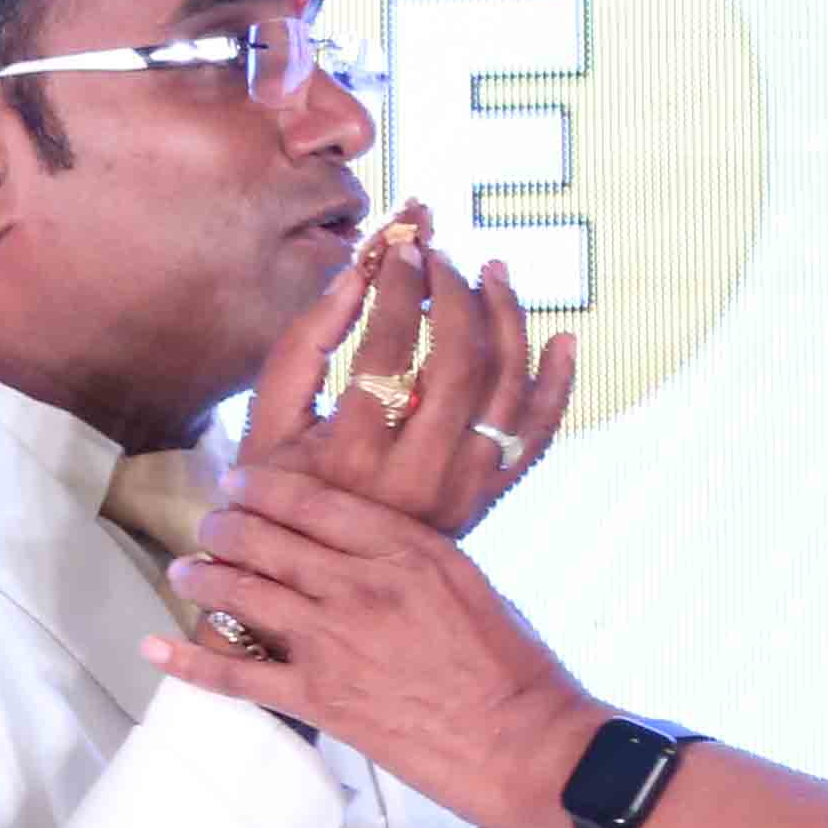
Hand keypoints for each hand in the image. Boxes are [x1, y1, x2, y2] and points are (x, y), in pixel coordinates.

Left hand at [145, 461, 596, 827]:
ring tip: (183, 571)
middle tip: (208, 525)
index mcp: (407, 548)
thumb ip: (412, 559)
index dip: (263, 488)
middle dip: (224, 526)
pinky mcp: (320, 698)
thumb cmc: (516, 667)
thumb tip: (366, 550)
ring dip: (202, 577)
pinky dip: (187, 661)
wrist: (529, 743)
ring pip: (241, 593)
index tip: (238, 483)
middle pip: (266, 538)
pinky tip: (153, 648)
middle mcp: (361, 584)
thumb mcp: (471, 583)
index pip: (313, 501)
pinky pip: (236, 674)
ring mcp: (334, 640)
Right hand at [240, 212, 579, 537]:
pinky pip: (538, 435)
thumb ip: (304, 348)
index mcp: (349, 455)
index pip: (388, 347)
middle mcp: (415, 475)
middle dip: (456, 293)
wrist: (317, 581)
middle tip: (443, 256)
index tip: (401, 246)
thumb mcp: (265, 426)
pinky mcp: (487, 499)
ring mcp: (461, 490)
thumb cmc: (276, 497)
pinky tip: (562, 337)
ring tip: (493, 273)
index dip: (399, 286)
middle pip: (460, 361)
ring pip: (508, 387)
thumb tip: (357, 273)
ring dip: (508, 319)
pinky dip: (559, 384)